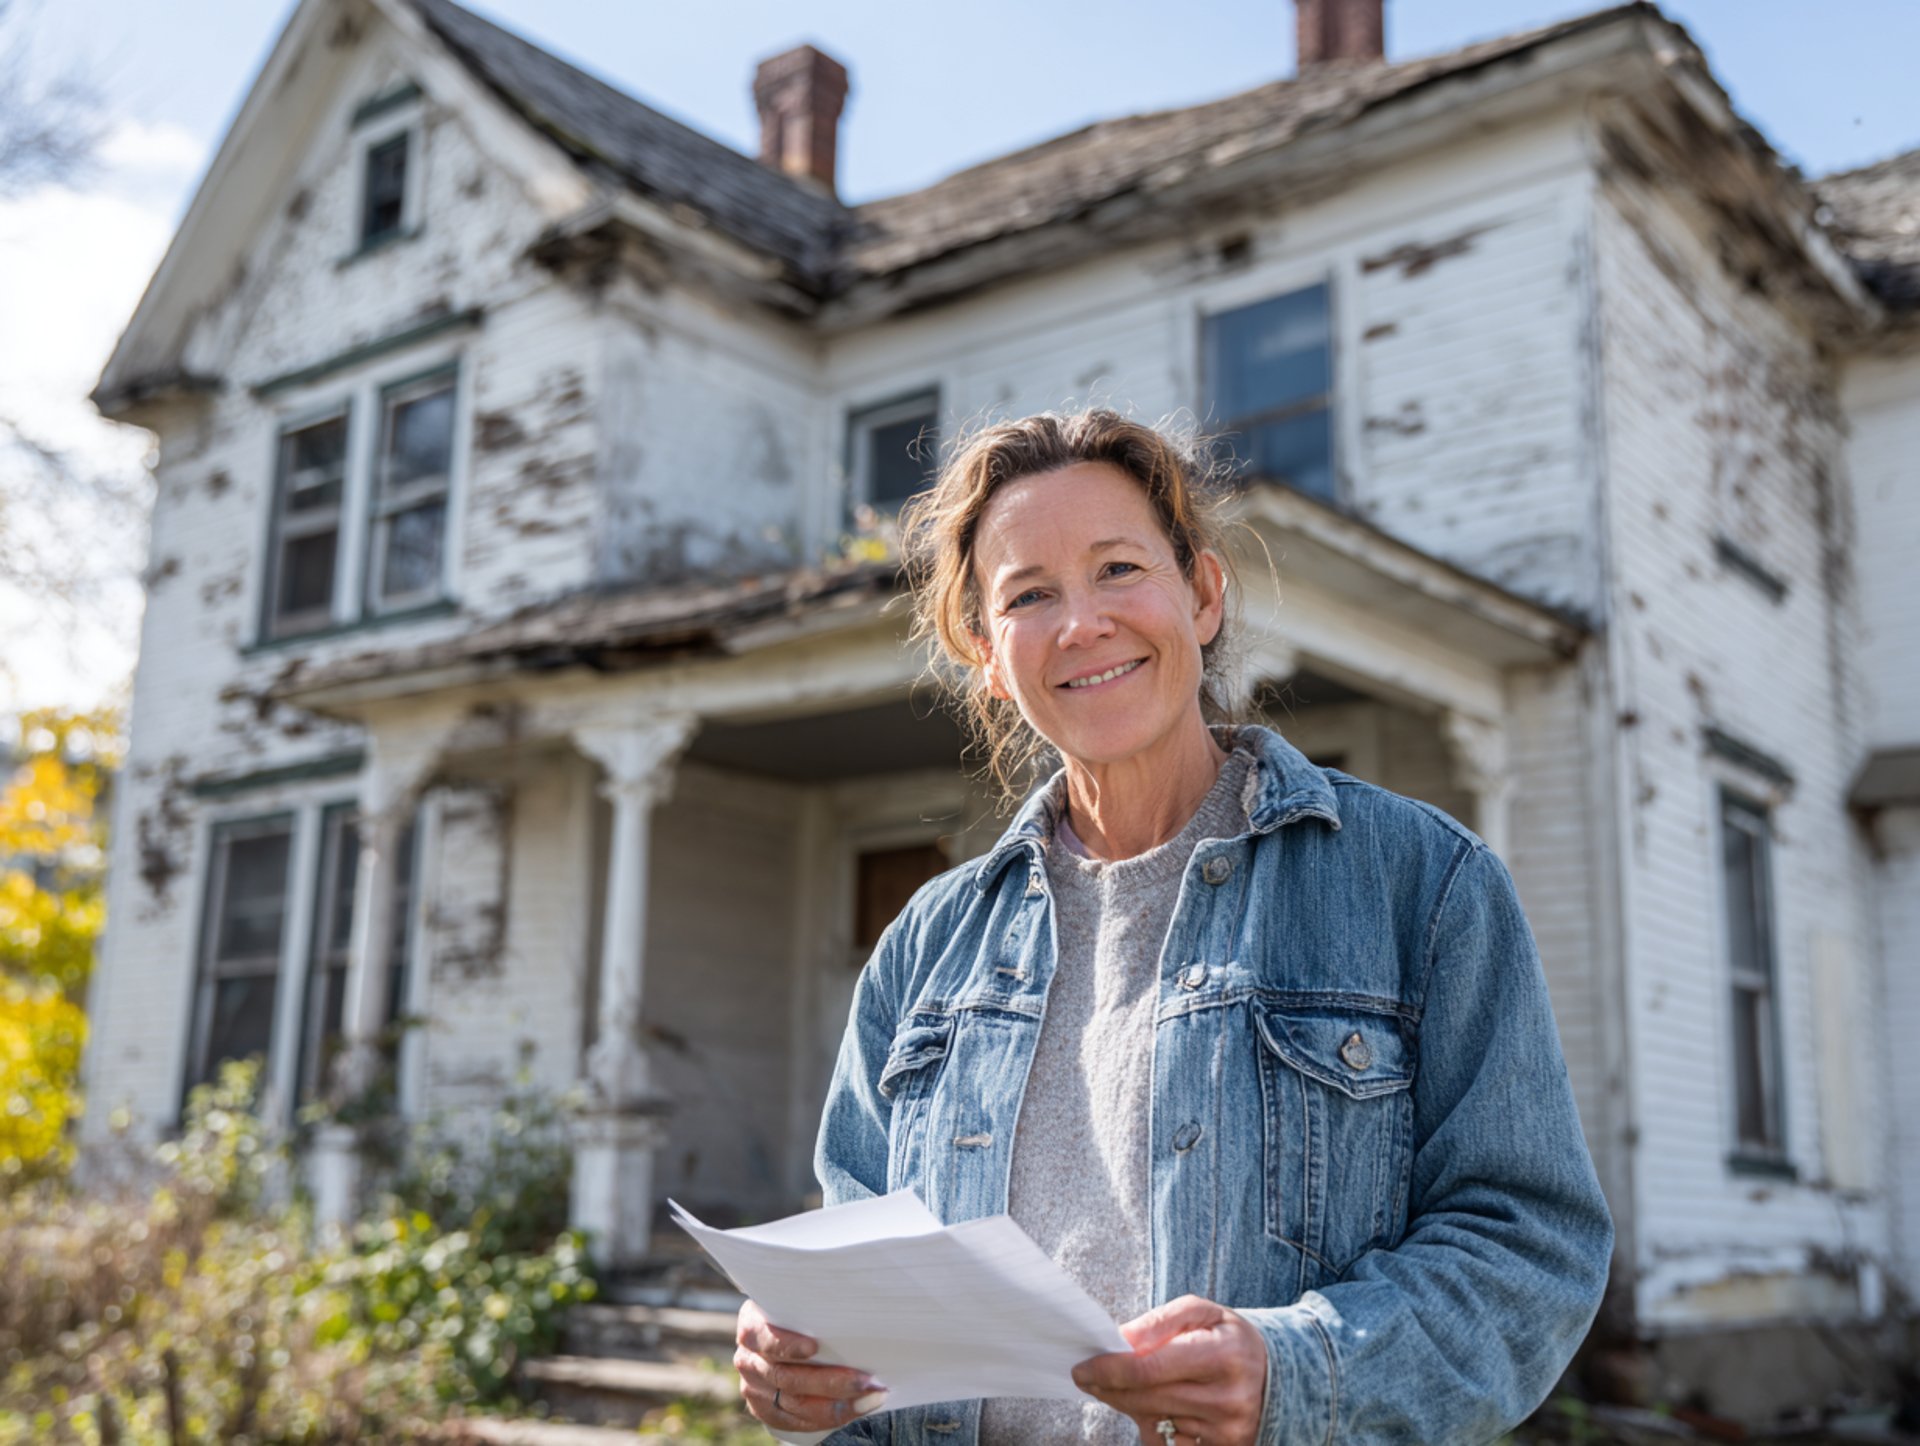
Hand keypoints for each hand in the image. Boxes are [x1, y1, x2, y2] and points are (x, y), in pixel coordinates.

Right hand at [734, 1297, 889, 1433]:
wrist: (781, 1334)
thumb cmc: (799, 1313)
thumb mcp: (796, 1303)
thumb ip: (812, 1308)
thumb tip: (857, 1306)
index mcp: (752, 1328)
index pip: (766, 1339)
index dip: (788, 1346)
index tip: (814, 1347)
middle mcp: (748, 1360)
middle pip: (787, 1378)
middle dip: (830, 1382)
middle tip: (866, 1380)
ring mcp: (754, 1388)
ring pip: (795, 1404)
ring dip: (837, 1405)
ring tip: (870, 1397)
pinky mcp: (765, 1410)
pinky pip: (795, 1423)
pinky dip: (828, 1419)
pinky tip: (855, 1411)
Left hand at [1071, 1294, 1268, 1445]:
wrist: (1278, 1377)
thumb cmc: (1229, 1338)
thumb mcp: (1202, 1312)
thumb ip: (1161, 1321)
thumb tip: (1122, 1339)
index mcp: (1222, 1355)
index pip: (1150, 1368)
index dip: (1109, 1369)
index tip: (1082, 1367)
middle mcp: (1227, 1399)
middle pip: (1145, 1398)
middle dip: (1108, 1387)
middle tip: (1087, 1376)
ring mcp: (1225, 1431)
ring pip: (1152, 1422)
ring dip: (1129, 1404)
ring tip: (1127, 1385)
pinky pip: (1167, 1443)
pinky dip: (1152, 1424)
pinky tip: (1156, 1406)